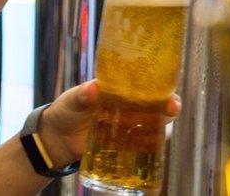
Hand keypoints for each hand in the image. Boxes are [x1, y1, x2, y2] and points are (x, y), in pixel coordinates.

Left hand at [36, 81, 181, 168]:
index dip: (159, 84)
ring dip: (161, 127)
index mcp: (117, 88)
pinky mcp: (124, 143)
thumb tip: (93, 88)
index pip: (143, 82)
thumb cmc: (65, 111)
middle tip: (172, 108)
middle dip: (168, 105)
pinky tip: (152, 148)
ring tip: (163, 130)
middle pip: (155, 103)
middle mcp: (127, 105)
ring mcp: (127, 125)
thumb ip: (82, 95)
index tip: (166, 87)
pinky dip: (149, 146)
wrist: (57, 138)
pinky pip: (142, 144)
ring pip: (152, 124)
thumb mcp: (72, 100)